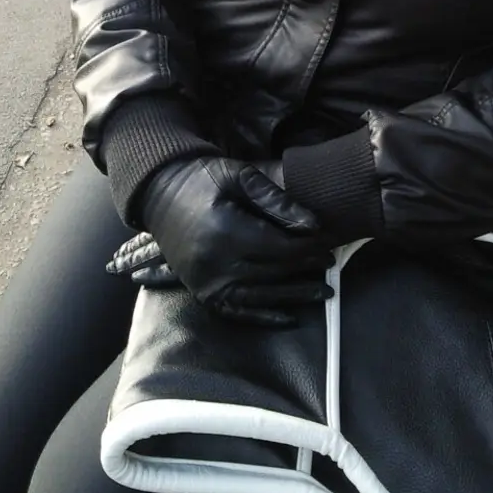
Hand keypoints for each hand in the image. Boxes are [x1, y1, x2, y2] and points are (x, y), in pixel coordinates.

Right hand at [136, 156, 333, 325]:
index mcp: (224, 231)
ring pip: (261, 296)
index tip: (329, 243)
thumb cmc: (204, 178)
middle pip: (273, 272)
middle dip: (305, 269)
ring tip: (324, 293)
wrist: (160, 193)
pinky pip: (238, 312)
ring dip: (295, 296)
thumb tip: (314, 225)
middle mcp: (214, 264)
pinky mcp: (201, 293)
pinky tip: (290, 317)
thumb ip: (277, 200)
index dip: (307, 247)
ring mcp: (206, 284)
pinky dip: (265, 316)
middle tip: (332, 265)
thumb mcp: (241, 176)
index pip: (279, 247)